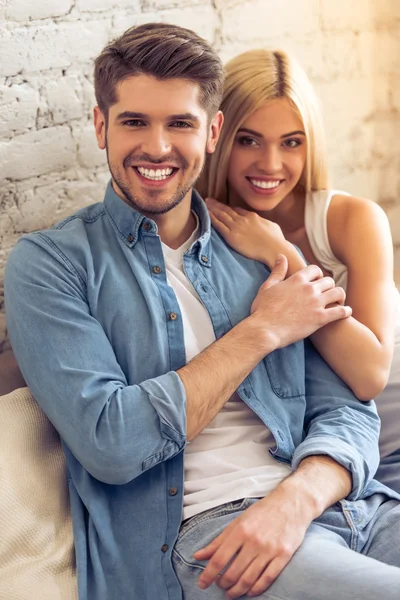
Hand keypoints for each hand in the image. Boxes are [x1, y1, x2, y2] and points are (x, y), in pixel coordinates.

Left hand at [194, 486, 311, 597]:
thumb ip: (218, 541)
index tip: (202, 584)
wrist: (291, 504)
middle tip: (219, 586)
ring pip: (249, 579)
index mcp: (240, 530)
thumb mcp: (238, 521)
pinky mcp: (283, 556)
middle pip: (233, 572)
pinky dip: (256, 589)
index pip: (219, 558)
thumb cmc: (262, 512)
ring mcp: (270, 549)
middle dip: (223, 584)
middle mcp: (254, 541)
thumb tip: (198, 556)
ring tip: (231, 593)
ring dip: (236, 590)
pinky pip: (267, 579)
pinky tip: (249, 592)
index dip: (208, 574)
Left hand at [206, 197, 286, 266]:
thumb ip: (264, 223)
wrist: (274, 248)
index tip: (223, 206)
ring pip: (221, 215)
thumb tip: (263, 223)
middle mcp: (243, 219)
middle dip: (217, 204)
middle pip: (227, 210)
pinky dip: (212, 218)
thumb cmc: (277, 240)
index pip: (238, 210)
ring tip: (205, 203)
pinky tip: (207, 213)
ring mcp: (236, 227)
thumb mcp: (272, 226)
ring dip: (212, 208)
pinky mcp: (231, 236)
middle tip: (209, 199)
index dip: (229, 207)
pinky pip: (219, 225)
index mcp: (253, 216)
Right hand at [251, 255, 351, 348]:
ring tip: (338, 302)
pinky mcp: (320, 318)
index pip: (315, 270)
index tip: (316, 282)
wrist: (265, 329)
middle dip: (329, 286)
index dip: (318, 275)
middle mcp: (309, 288)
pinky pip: (340, 312)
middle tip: (327, 294)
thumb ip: (277, 271)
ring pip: (338, 293)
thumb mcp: (267, 287)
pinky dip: (346, 311)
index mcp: (297, 280)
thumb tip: (281, 256)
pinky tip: (347, 312)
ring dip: (339, 297)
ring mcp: (316, 303)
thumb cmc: (263, 309)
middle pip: (329, 281)